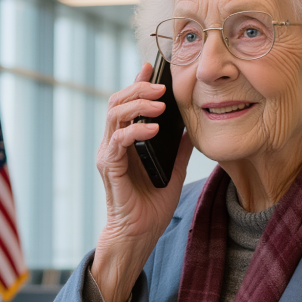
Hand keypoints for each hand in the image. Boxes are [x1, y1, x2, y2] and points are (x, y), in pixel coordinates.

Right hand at [91, 63, 192, 301]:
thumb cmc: (152, 206)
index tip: (151, 67)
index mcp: (126, 141)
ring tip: (160, 104)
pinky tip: (153, 129)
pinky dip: (136, 130)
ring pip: (114, 115)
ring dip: (138, 104)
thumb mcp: (174, 170)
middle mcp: (113, 144)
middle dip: (138, 89)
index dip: (137, 83)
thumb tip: (193, 126)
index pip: (128, 104)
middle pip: (117, 102)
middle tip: (161, 86)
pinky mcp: (110, 167)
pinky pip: (118, 140)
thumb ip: (179, 148)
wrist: (140, 235)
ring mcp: (109, 154)